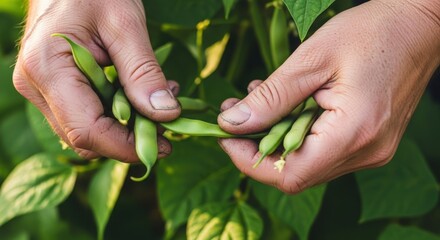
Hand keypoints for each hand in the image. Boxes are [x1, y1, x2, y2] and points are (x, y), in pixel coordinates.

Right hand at [13, 0, 180, 160]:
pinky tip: (141, 96)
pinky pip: (87, 116)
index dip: (127, 146)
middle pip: (86, 137)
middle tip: (168, 119)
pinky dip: (118, 115)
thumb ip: (143, 71)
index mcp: (47, 69)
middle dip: (131, 138)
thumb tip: (166, 115)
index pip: (86, 131)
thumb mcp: (125, 23)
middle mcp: (36, 86)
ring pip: (88, 131)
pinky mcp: (54, 90)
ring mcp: (42, 90)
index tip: (165, 145)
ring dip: (127, 127)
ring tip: (160, 102)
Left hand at [218, 0, 439, 192]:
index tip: (224, 134)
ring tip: (256, 100)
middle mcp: (365, 153)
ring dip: (274, 137)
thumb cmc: (371, 33)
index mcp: (353, 133)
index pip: (289, 174)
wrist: (419, 27)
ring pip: (306, 162)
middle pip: (295, 172)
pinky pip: (322, 150)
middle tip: (234, 112)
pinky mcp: (369, 143)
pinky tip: (284, 103)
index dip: (249, 161)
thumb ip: (271, 98)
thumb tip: (232, 123)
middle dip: (256, 145)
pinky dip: (295, 133)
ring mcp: (370, 151)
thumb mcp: (312, 59)